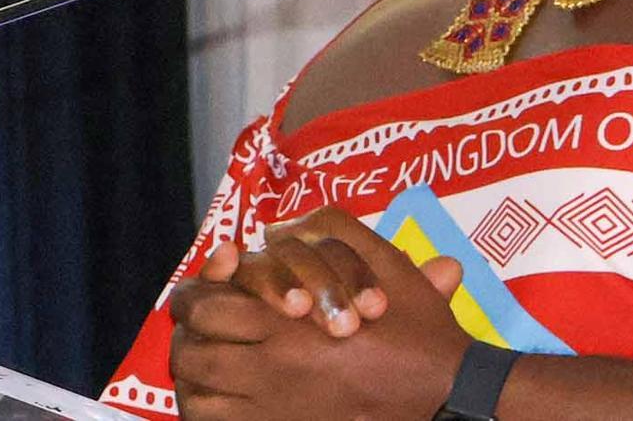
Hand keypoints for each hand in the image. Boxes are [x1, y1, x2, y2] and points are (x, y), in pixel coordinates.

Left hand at [169, 214, 472, 419]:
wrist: (444, 394)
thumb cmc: (416, 331)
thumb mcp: (385, 263)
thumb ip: (331, 233)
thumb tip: (277, 229)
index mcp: (288, 323)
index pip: (205, 305)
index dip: (195, 291)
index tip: (207, 285)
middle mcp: (270, 370)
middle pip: (191, 350)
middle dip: (187, 331)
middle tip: (197, 321)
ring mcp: (270, 411)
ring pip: (196, 393)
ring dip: (192, 371)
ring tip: (204, 356)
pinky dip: (205, 409)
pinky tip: (218, 394)